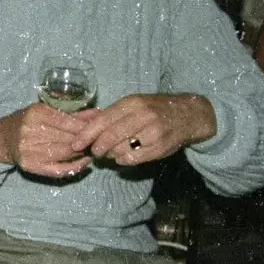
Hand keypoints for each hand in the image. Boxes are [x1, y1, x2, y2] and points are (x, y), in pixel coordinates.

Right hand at [0, 102, 94, 177]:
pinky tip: (85, 162)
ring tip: (91, 149)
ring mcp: (31, 150)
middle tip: (97, 140)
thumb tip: (98, 114)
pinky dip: (76, 167)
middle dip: (86, 139)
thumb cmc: (26, 121)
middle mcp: (32, 132)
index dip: (85, 126)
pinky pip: (60, 169)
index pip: (68, 122)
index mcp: (36, 114)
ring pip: (67, 153)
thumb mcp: (45, 111)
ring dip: (82, 152)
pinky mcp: (31, 165)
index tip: (97, 129)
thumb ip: (71, 114)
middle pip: (69, 138)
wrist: (2, 139)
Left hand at [76, 93, 217, 164]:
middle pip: (110, 136)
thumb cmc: (152, 110)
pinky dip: (123, 160)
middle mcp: (142, 116)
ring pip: (120, 149)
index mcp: (131, 103)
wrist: (188, 115)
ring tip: (110, 152)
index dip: (86, 134)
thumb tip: (80, 123)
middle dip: (97, 147)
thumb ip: (108, 114)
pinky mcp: (160, 147)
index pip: (102, 120)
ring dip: (110, 154)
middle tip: (94, 152)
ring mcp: (153, 132)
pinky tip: (124, 156)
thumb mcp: (132, 105)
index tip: (75, 144)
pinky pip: (132, 158)